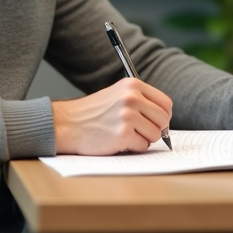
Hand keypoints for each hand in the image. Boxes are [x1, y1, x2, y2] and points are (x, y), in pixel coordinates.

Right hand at [52, 78, 172, 154]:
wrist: (67, 124)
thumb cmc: (93, 113)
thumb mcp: (117, 94)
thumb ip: (141, 100)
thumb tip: (165, 118)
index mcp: (132, 85)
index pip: (165, 102)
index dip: (163, 115)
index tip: (156, 122)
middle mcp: (131, 98)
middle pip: (163, 119)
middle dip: (156, 129)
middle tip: (142, 132)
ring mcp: (127, 116)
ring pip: (155, 134)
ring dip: (144, 139)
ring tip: (126, 135)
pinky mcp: (123, 134)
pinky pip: (143, 146)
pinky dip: (133, 147)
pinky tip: (119, 141)